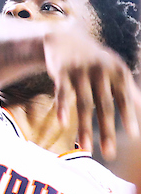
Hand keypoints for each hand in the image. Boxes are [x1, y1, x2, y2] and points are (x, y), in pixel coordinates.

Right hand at [43, 20, 140, 159]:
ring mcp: (79, 71)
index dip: (128, 116)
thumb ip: (129, 90)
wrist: (64, 39)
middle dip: (107, 131)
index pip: (125, 98)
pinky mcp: (61, 72)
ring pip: (83, 104)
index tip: (133, 136)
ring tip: (86, 148)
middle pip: (104, 105)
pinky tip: (63, 122)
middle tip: (110, 154)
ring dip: (84, 127)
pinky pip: (62, 93)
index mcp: (117, 72)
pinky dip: (63, 107)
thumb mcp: (115, 71)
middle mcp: (100, 71)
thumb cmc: (95, 61)